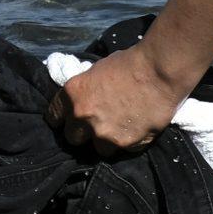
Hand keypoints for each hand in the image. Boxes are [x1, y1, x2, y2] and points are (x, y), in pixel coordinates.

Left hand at [47, 47, 187, 155]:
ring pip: (100, 149)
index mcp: (71, 94)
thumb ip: (86, 91)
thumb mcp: (96, 72)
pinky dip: (130, 142)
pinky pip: (124, 149)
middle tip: (98, 126)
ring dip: (108, 142)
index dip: (63, 120)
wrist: (159, 70)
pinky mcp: (125, 142)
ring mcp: (103, 132)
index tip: (70, 121)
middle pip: (73, 139)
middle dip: (84, 134)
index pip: (53, 117)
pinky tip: (139, 129)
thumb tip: (86, 99)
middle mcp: (82, 116)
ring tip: (122, 129)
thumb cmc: (130, 64)